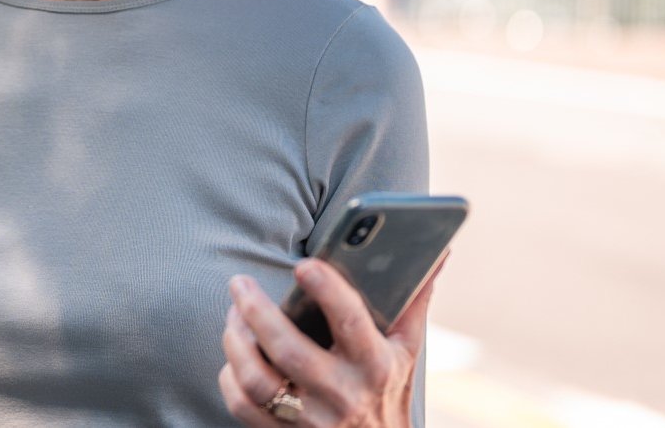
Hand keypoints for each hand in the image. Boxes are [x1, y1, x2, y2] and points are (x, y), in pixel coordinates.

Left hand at [217, 254, 444, 425]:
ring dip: (236, 344)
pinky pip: (244, 408)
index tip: (304, 264)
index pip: (351, 322)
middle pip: (290, 351)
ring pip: (259, 381)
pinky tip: (234, 357)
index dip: (327, 291)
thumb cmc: (389, 393)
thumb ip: (412, 302)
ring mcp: (313, 421)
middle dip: (257, 312)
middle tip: (240, 284)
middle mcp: (344, 395)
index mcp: (376, 366)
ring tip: (232, 317)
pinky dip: (229, 378)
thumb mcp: (407, 351)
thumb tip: (435, 253)